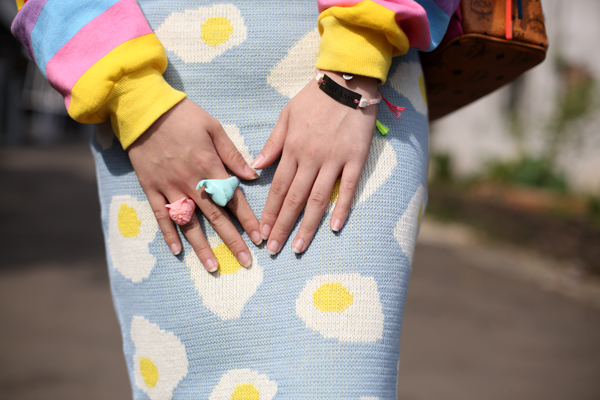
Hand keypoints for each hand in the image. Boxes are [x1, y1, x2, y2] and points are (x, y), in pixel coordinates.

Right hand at [127, 99, 261, 270]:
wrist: (143, 108)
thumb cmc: (183, 115)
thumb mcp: (213, 128)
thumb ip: (233, 154)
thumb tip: (253, 175)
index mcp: (209, 166)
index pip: (234, 199)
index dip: (248, 220)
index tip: (260, 238)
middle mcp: (191, 182)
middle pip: (216, 217)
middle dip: (232, 241)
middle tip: (246, 262)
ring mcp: (169, 187)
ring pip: (189, 222)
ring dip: (202, 246)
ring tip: (212, 267)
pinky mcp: (151, 188)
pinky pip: (161, 216)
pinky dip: (169, 234)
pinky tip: (178, 251)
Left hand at [253, 71, 377, 253]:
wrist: (347, 81)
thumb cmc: (314, 98)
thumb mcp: (286, 115)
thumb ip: (272, 143)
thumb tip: (255, 167)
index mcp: (292, 148)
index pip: (278, 187)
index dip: (269, 211)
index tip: (261, 231)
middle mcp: (311, 158)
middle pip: (294, 199)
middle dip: (282, 226)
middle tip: (274, 249)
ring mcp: (334, 160)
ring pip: (318, 199)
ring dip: (307, 225)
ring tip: (298, 246)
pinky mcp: (356, 158)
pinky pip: (348, 188)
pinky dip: (341, 208)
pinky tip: (334, 227)